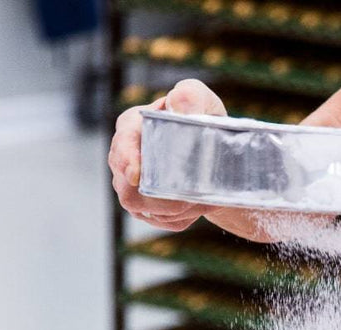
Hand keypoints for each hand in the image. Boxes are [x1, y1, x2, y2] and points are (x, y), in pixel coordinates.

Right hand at [108, 79, 223, 231]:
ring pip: (147, 210)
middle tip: (193, 197)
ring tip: (202, 199)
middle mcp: (125, 158)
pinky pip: (163, 221)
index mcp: (132, 127)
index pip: (121, 147)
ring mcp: (132, 186)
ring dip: (177, 209)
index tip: (136, 176)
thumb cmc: (204, 119)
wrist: (218, 155)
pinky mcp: (147, 209)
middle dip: (161, 198)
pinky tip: (198, 205)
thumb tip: (176, 105)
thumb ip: (190, 96)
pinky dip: (184, 217)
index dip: (126, 162)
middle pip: (129, 190)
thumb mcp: (202, 101)